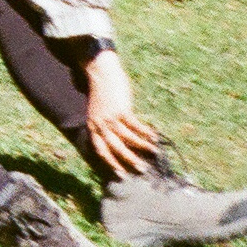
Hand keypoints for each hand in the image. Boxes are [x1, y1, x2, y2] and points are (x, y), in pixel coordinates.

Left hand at [82, 52, 165, 176]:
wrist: (100, 72)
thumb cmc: (102, 92)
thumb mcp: (99, 111)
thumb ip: (107, 125)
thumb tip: (123, 141)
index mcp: (92, 126)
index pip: (100, 150)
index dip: (110, 162)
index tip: (121, 174)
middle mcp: (99, 124)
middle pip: (114, 148)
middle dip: (128, 161)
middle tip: (141, 170)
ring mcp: (110, 117)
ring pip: (127, 138)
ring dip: (141, 147)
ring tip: (154, 153)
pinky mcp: (121, 110)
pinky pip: (135, 126)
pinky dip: (145, 133)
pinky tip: (154, 137)